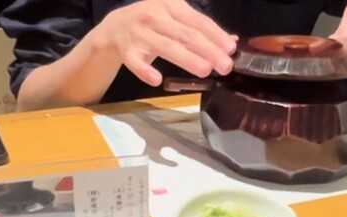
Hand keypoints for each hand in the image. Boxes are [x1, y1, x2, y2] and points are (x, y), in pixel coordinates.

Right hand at [91, 0, 236, 86]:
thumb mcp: (176, 19)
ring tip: (205, 70)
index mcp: (171, 5)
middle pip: (186, 35)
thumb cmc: (152, 23)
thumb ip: (200, 30)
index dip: (216, 35)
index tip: (230, 49)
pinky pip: (136, 62)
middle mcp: (155, 16)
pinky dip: (145, 71)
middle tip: (225, 66)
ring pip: (166, 47)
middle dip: (208, 50)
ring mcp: (140, 33)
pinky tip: (157, 80)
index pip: (198, 21)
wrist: (114, 27)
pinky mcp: (126, 50)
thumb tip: (231, 41)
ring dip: (186, 59)